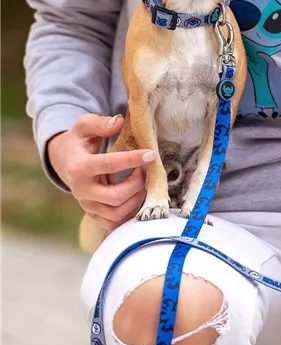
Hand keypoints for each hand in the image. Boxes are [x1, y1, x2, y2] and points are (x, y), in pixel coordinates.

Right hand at [48, 114, 155, 230]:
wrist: (66, 161)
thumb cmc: (80, 141)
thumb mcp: (84, 126)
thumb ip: (100, 123)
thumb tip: (119, 122)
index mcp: (78, 167)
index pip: (108, 165)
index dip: (132, 159)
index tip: (151, 154)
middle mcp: (80, 190)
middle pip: (115, 196)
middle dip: (136, 184)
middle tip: (144, 171)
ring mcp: (86, 205)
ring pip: (116, 213)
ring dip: (136, 199)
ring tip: (142, 183)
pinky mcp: (93, 214)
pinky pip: (114, 223)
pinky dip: (130, 213)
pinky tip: (137, 196)